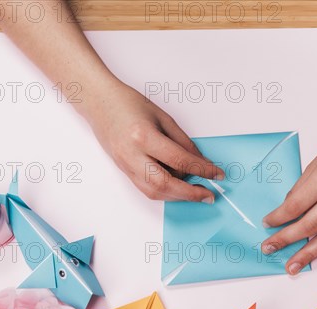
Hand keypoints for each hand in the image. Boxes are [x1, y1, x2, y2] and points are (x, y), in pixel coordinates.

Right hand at [83, 81, 224, 201]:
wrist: (99, 103)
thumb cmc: (129, 104)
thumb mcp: (163, 118)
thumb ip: (183, 142)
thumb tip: (200, 162)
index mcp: (144, 137)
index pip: (179, 160)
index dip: (202, 169)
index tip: (217, 174)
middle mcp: (132, 155)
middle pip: (165, 184)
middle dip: (190, 193)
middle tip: (209, 194)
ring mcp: (125, 165)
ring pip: (154, 192)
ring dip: (178, 196)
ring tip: (196, 192)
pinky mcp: (123, 170)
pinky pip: (146, 189)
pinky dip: (165, 192)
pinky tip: (178, 188)